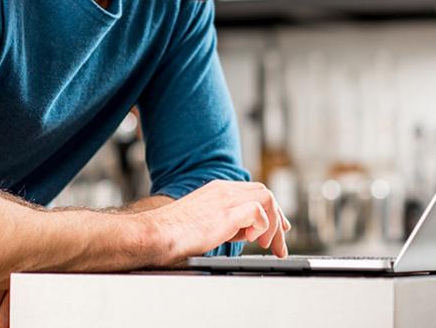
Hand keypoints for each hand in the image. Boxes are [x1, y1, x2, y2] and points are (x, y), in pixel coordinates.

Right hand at [146, 180, 290, 264]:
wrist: (156, 233)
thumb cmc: (174, 232)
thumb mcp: (205, 221)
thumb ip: (227, 221)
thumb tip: (245, 232)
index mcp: (219, 190)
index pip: (255, 191)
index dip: (272, 209)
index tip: (280, 227)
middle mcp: (224, 190)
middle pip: (265, 193)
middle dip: (278, 219)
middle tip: (279, 244)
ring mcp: (225, 199)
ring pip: (266, 198)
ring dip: (272, 224)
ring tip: (265, 245)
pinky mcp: (225, 214)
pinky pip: (257, 212)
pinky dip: (261, 226)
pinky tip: (251, 240)